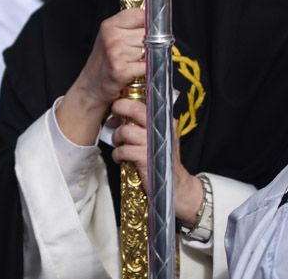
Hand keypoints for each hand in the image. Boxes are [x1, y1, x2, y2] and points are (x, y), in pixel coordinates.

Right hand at [55, 7, 145, 145]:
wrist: (90, 87)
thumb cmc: (103, 62)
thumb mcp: (110, 37)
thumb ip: (128, 27)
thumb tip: (153, 21)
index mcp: (109, 25)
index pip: (140, 14)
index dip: (148, 23)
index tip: (149, 30)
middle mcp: (112, 36)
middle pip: (147, 33)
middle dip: (149, 42)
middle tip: (139, 50)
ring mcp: (116, 53)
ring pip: (149, 49)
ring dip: (148, 57)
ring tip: (134, 61)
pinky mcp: (122, 70)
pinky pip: (147, 65)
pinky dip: (146, 70)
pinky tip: (135, 70)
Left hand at [109, 98, 204, 226]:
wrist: (175, 185)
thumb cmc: (161, 158)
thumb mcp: (156, 136)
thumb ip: (141, 123)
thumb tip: (117, 114)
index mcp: (164, 120)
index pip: (144, 103)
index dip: (126, 102)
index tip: (116, 108)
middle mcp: (160, 128)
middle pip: (135, 110)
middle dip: (119, 110)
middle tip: (112, 120)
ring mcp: (153, 143)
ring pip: (125, 131)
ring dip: (117, 138)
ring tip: (118, 145)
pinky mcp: (145, 158)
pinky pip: (123, 150)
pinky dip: (117, 154)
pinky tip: (120, 158)